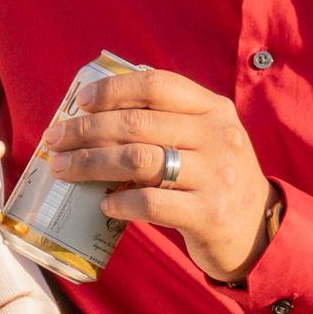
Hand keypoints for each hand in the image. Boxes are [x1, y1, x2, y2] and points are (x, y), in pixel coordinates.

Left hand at [44, 69, 276, 283]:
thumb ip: (165, 121)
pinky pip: (150, 202)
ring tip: (63, 169)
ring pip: (138, 160)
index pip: (157, 85)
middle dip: (85, 130)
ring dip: (90, 163)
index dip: (113, 90)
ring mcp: (216, 175)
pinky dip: (119, 201)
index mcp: (213, 109)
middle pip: (137, 124)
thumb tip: (90, 115)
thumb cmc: (212, 177)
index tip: (80, 101)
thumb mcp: (204, 138)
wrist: (258, 229)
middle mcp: (218, 136)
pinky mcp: (208, 213)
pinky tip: (104, 204)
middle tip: (54, 140)